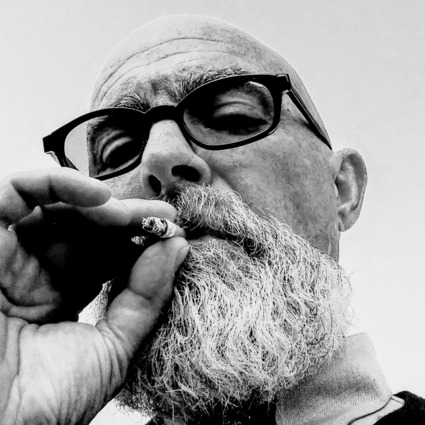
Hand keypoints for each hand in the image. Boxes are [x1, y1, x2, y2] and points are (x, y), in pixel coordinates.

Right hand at [0, 168, 188, 424]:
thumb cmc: (45, 401)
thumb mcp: (112, 348)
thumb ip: (146, 298)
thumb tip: (177, 247)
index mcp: (61, 296)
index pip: (106, 255)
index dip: (138, 241)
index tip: (172, 232)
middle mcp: (34, 272)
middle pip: (87, 229)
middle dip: (128, 221)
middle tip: (163, 217)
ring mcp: (9, 253)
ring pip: (58, 207)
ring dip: (102, 205)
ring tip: (135, 215)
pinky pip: (17, 192)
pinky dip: (59, 184)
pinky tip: (100, 197)